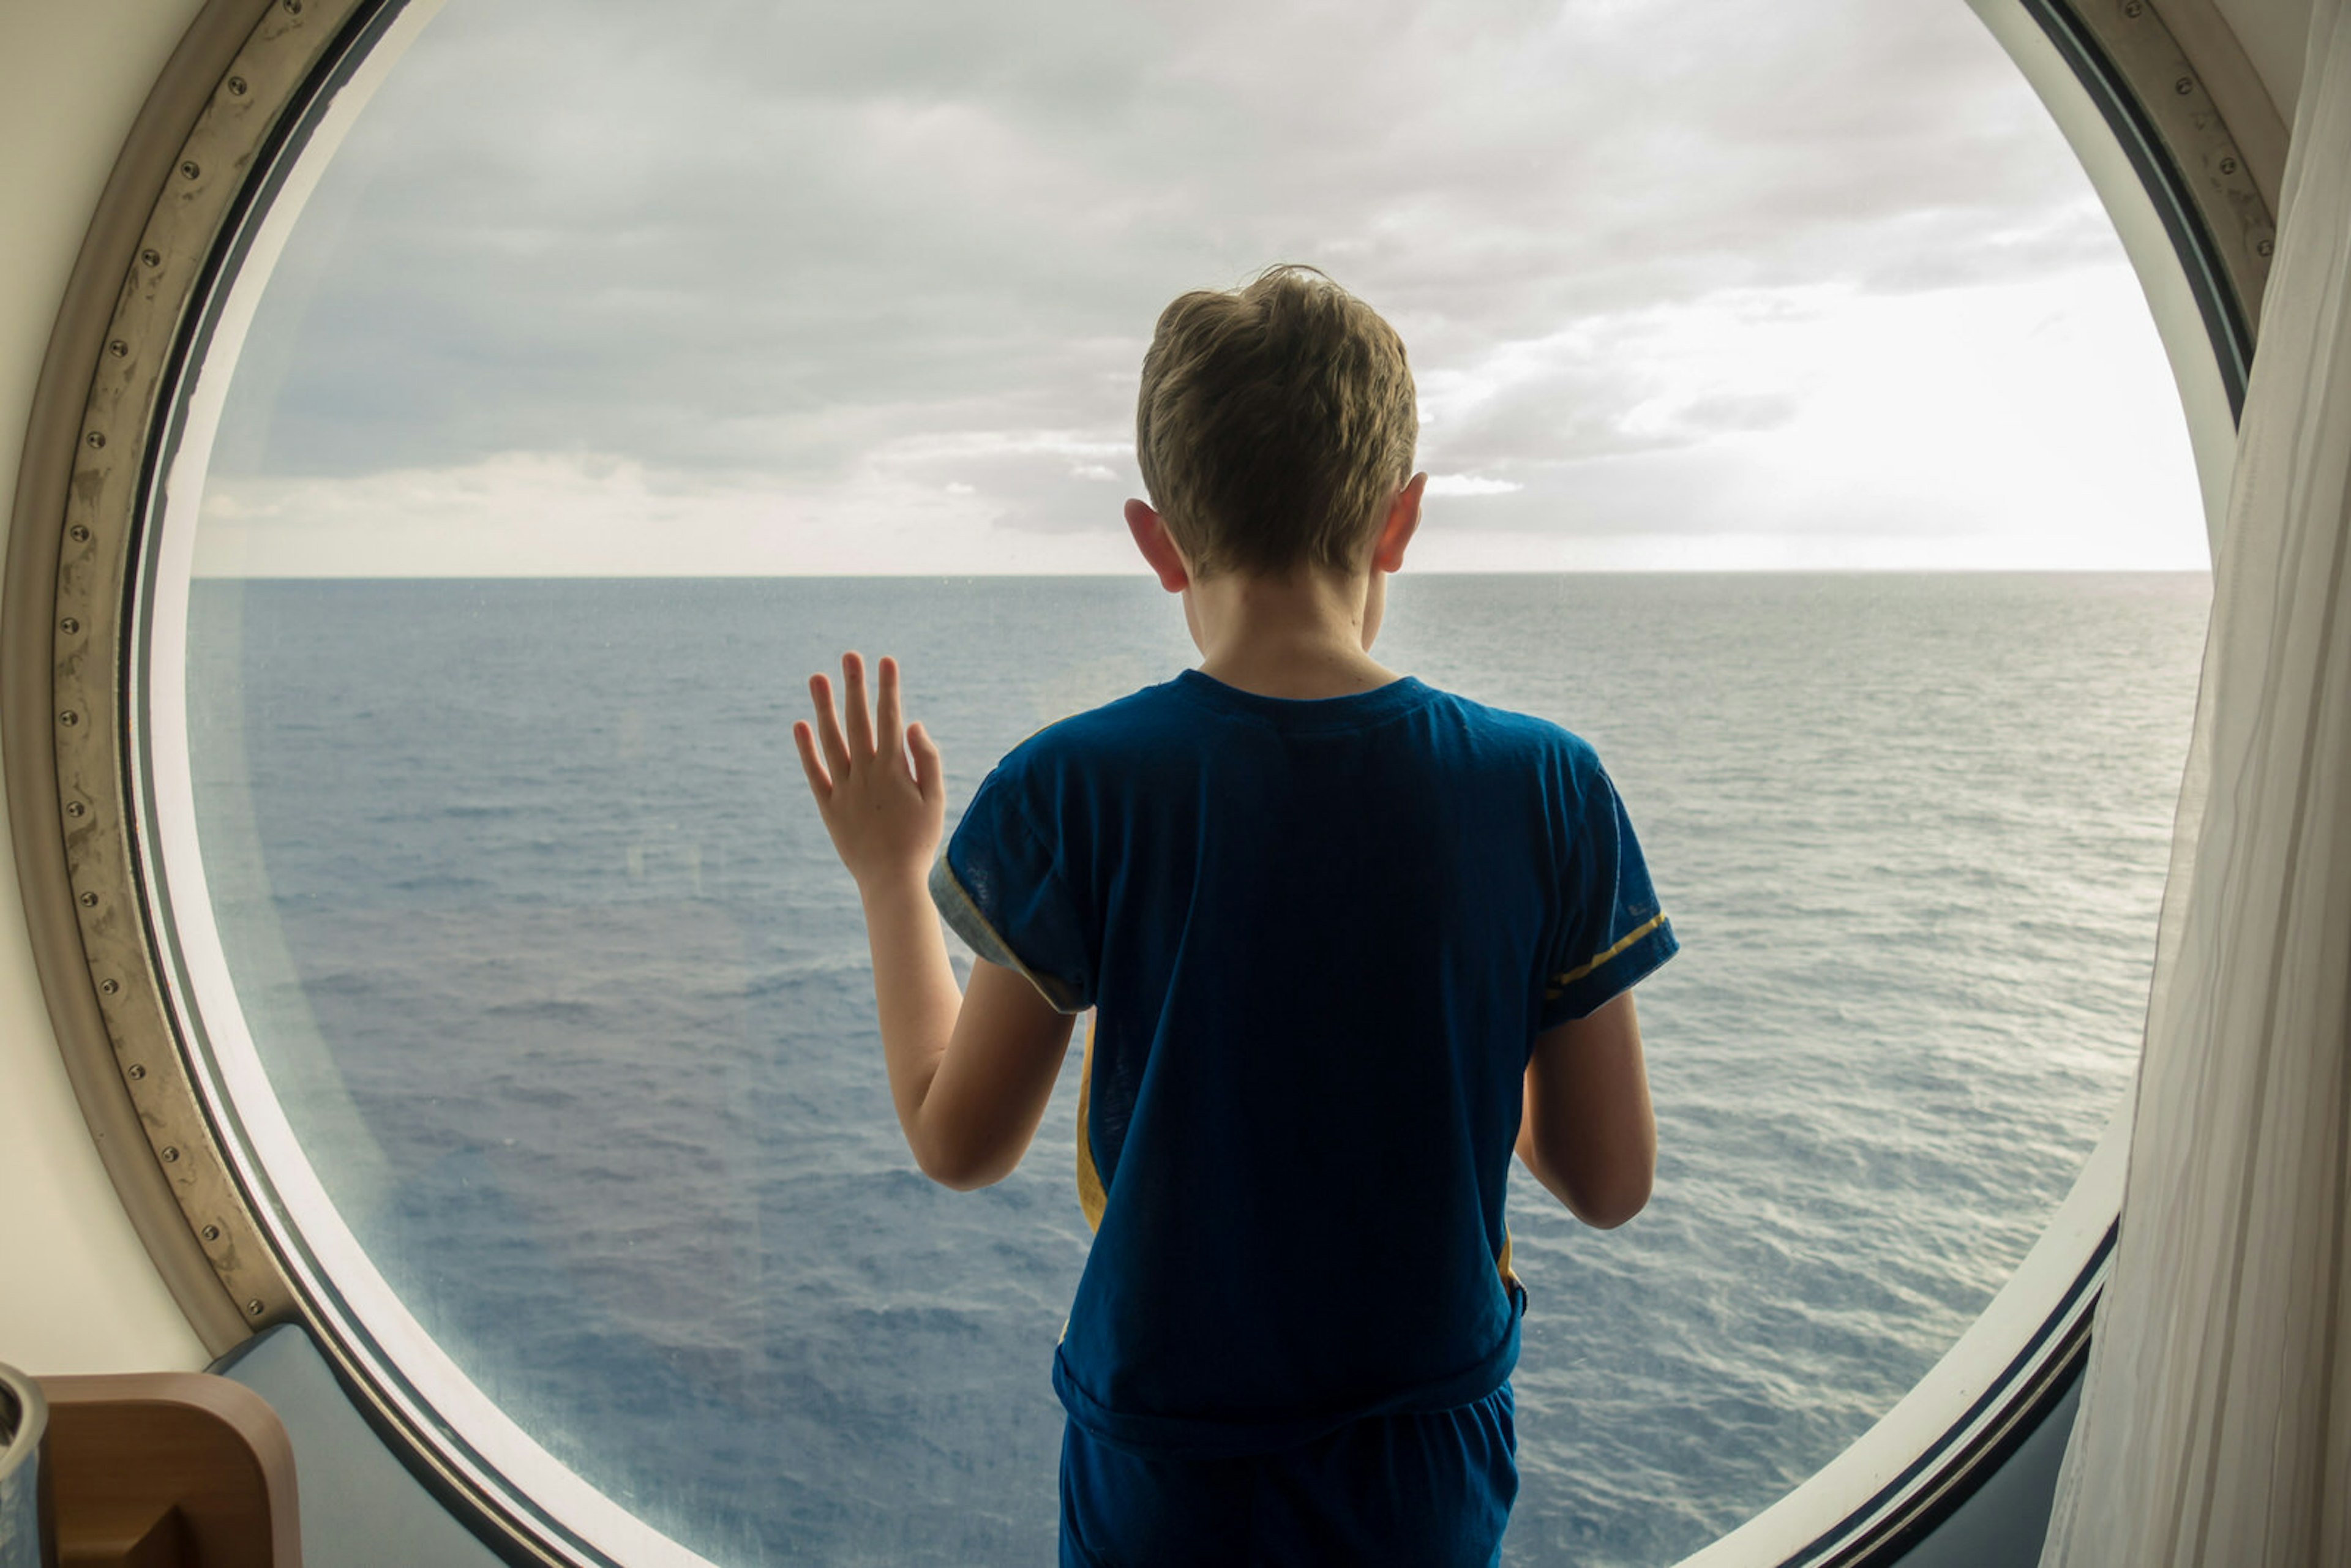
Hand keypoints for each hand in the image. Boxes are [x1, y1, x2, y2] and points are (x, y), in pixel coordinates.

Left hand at [794, 652, 944, 891]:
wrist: (892, 881)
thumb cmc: (920, 841)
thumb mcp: (935, 800)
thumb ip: (927, 760)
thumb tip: (912, 724)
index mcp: (895, 769)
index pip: (890, 718)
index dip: (888, 688)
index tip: (886, 661)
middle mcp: (866, 773)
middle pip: (858, 721)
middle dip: (855, 685)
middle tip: (849, 655)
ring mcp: (845, 789)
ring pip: (831, 739)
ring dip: (824, 707)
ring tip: (817, 678)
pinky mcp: (829, 806)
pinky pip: (814, 772)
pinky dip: (806, 748)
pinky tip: (800, 724)